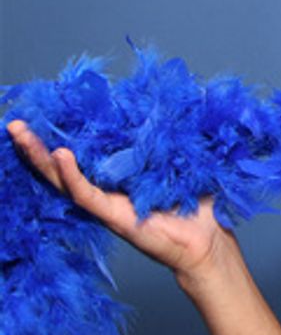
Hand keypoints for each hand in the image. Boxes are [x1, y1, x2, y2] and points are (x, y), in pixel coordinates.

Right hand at [7, 118, 230, 279]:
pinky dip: (72, 175)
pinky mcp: (112, 217)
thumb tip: (191, 95)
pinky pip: (86, 195)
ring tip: (21, 134)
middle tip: (15, 123)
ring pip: (63, 180)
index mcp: (116, 177)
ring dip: (40, 157)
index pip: (82, 154)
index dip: (61, 135)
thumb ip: (175, 135)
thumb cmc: (196, 201)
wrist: (208, 240)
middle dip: (35, 145)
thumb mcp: (184, 160)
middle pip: (60, 166)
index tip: (43, 113)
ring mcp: (105, 204)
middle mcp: (105, 191)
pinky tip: (59, 156)